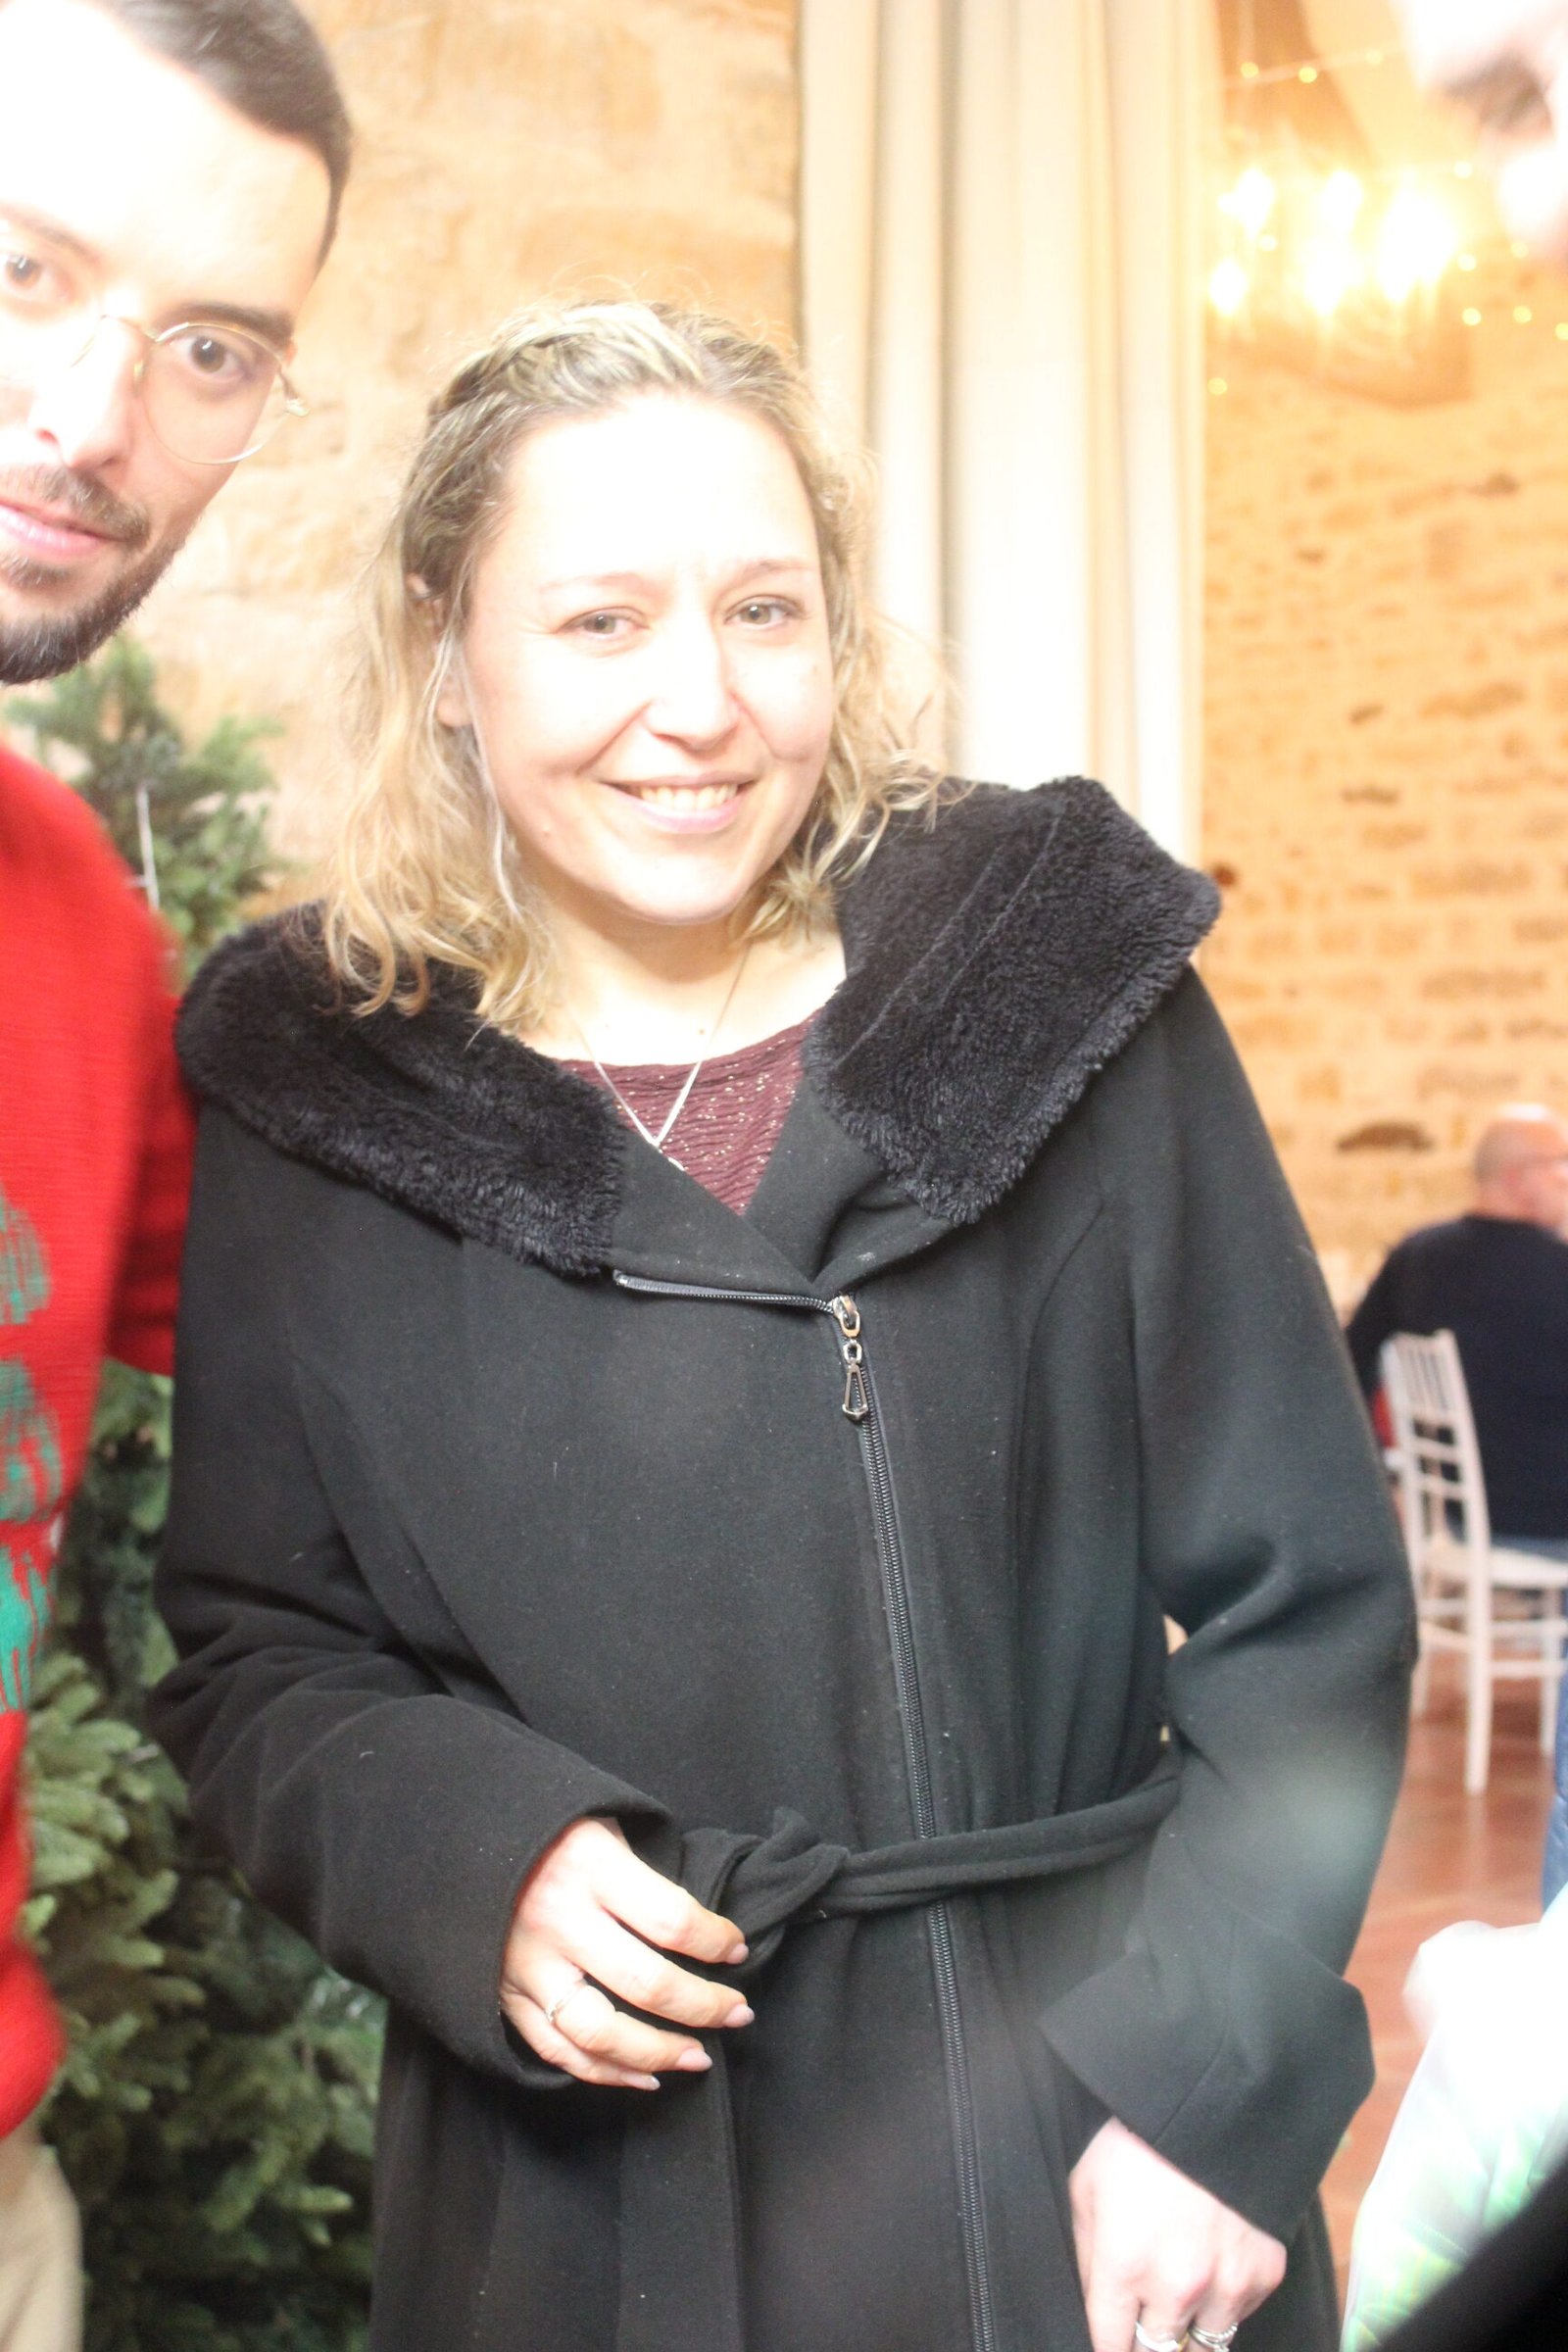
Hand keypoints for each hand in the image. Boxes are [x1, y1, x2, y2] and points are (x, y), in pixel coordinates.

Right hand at [501, 1817, 752, 2090]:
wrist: (454, 1836)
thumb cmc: (548, 1830)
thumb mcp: (599, 1826)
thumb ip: (641, 1875)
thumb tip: (699, 1930)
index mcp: (590, 1867)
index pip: (672, 1919)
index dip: (715, 1941)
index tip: (737, 1948)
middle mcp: (559, 1921)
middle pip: (647, 1984)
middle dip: (705, 2006)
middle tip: (739, 2012)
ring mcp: (528, 1966)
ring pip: (602, 2032)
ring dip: (659, 2053)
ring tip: (699, 2056)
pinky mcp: (504, 1996)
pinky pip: (557, 2050)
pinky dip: (605, 2072)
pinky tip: (645, 2077)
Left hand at [1068, 2117, 1285, 2351]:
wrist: (1215, 2102)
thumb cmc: (1138, 2142)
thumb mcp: (1087, 2189)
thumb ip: (1086, 2258)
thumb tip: (1093, 2309)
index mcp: (1125, 2265)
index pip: (1108, 2347)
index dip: (1105, 2346)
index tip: (1110, 2337)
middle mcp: (1178, 2286)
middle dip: (1144, 2341)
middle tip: (1141, 2316)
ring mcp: (1227, 2284)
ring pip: (1203, 2345)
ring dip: (1187, 2327)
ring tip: (1178, 2289)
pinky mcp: (1264, 2275)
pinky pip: (1239, 2316)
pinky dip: (1223, 2302)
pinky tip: (1212, 2264)